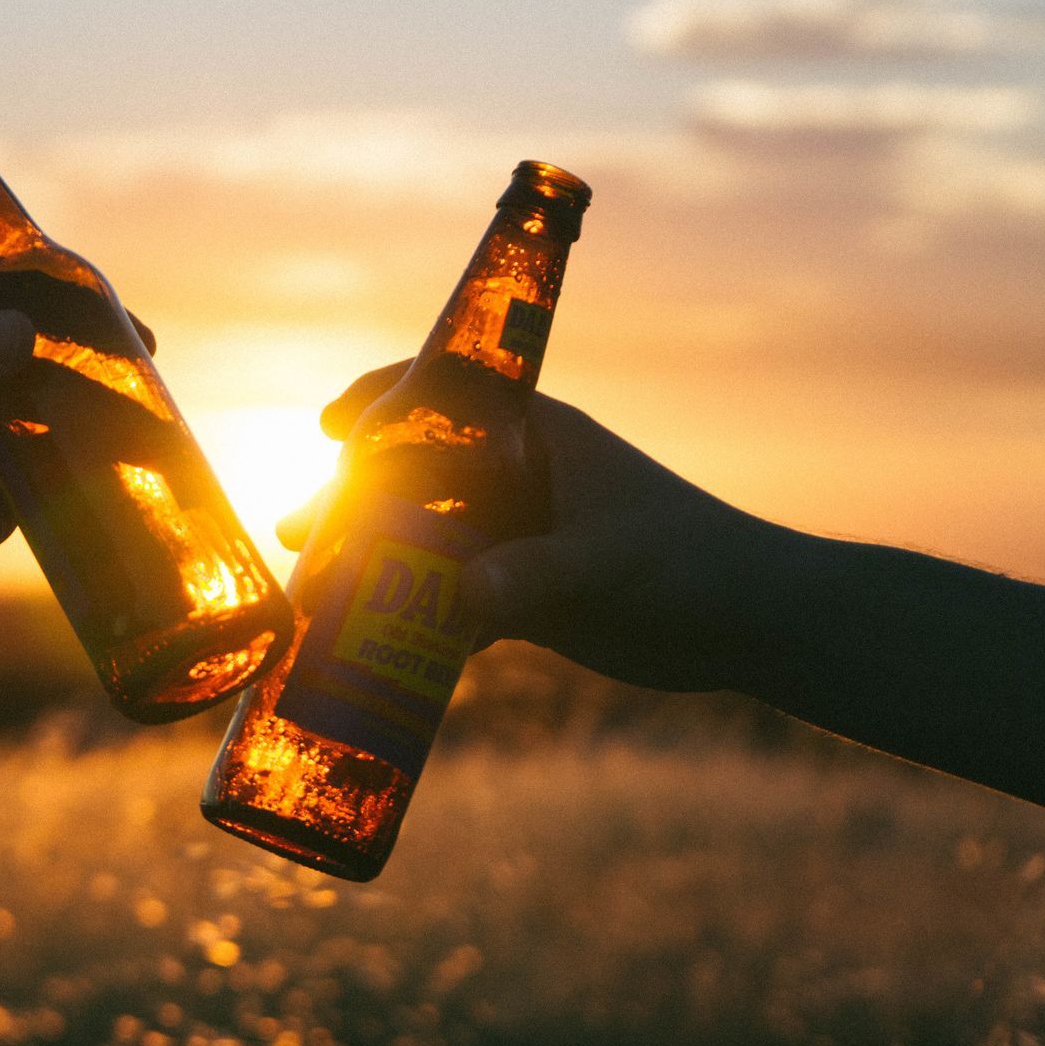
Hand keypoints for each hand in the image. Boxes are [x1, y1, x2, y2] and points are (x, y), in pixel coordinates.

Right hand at [286, 362, 802, 694]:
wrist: (748, 625)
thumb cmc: (693, 563)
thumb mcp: (609, 561)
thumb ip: (537, 575)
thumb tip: (460, 597)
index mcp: (533, 436)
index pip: (441, 393)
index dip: (377, 400)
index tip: (324, 426)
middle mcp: (515, 479)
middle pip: (411, 475)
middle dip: (349, 502)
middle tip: (296, 534)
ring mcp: (516, 538)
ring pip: (421, 543)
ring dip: (368, 566)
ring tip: (310, 598)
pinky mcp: (525, 596)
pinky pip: (447, 601)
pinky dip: (409, 621)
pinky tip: (369, 652)